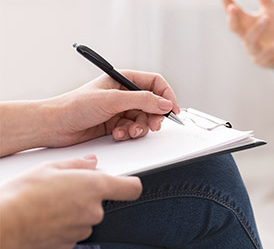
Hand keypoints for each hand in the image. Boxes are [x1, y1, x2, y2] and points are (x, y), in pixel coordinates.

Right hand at [0, 155, 141, 248]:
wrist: (5, 224)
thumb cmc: (24, 195)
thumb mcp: (50, 167)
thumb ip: (77, 164)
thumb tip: (91, 162)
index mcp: (94, 187)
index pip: (132, 188)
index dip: (129, 184)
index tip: (125, 182)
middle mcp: (94, 211)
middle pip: (102, 202)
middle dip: (87, 196)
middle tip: (64, 189)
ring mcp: (83, 229)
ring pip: (86, 217)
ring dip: (74, 211)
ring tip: (50, 203)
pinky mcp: (71, 244)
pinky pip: (73, 230)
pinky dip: (64, 225)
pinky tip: (47, 217)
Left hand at [44, 70, 180, 147]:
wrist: (54, 125)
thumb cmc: (75, 105)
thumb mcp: (113, 100)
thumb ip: (142, 100)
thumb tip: (165, 103)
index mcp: (123, 79)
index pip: (155, 83)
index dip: (166, 95)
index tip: (172, 110)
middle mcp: (124, 93)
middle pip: (152, 103)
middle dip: (154, 116)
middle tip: (153, 125)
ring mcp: (120, 109)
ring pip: (143, 119)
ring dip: (140, 127)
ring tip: (130, 132)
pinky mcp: (116, 123)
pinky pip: (132, 128)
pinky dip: (128, 133)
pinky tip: (118, 134)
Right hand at [220, 0, 273, 67]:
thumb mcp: (270, 9)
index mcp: (245, 24)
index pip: (233, 13)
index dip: (227, 3)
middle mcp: (246, 37)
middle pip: (235, 28)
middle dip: (233, 18)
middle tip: (232, 7)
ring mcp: (253, 50)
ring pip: (251, 40)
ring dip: (258, 28)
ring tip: (267, 17)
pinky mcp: (264, 59)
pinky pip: (270, 52)